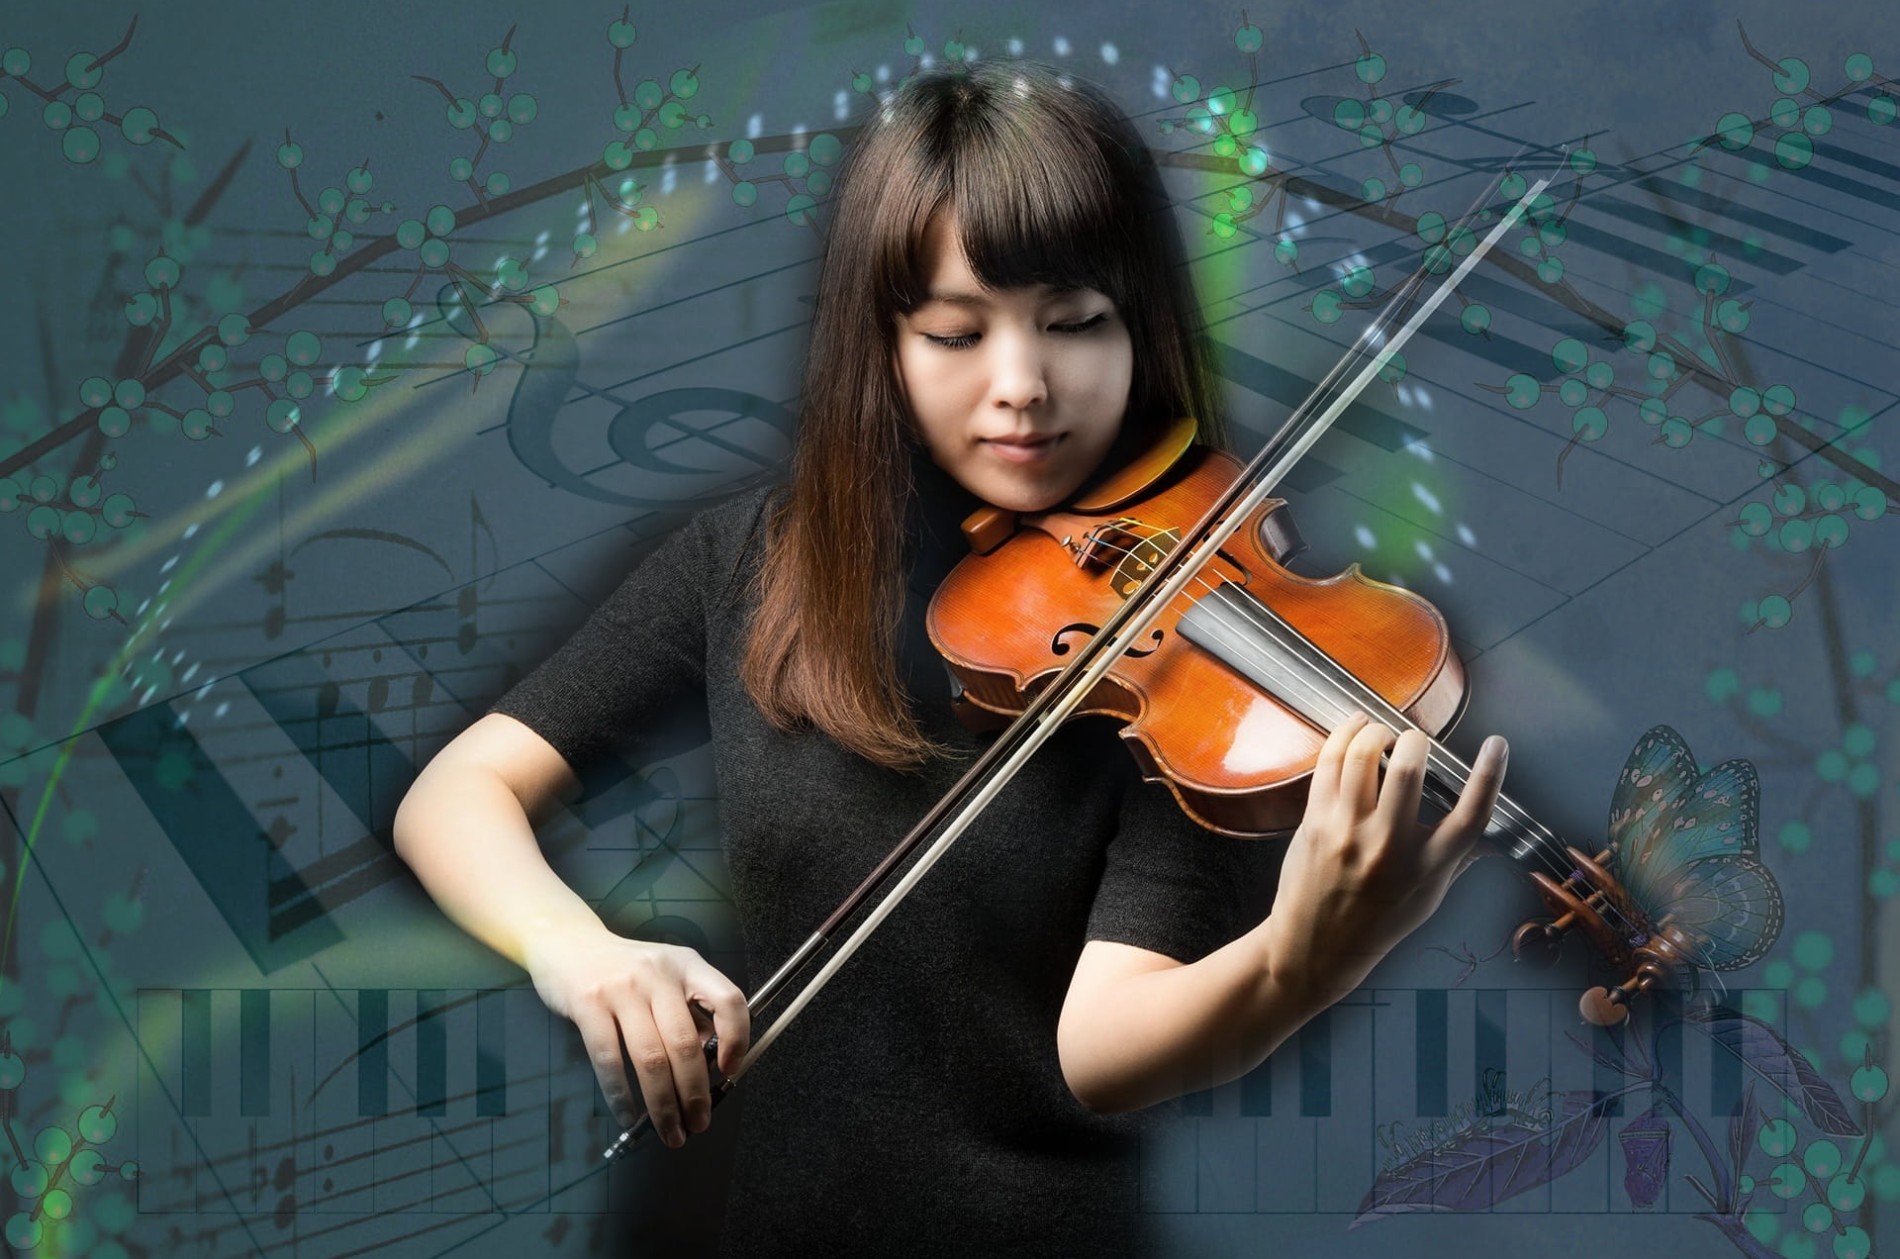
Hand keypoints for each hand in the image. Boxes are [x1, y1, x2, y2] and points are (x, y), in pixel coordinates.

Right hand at [520, 923, 747, 1148]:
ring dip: (663, 1104)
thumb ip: (690, 1012)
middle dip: (695, 1093)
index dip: (737, 1038)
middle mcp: (659, 974)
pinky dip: (621, 1095)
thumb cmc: (626, 967)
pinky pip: (609, 1060)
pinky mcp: (588, 1004)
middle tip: (699, 1122)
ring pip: (650, 1058)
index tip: (730, 1070)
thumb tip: (711, 1063)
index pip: (728, 1000)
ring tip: (671, 1131)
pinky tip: (629, 1116)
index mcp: (688, 965)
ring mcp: (622, 988)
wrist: (570, 943)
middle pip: (685, 1043)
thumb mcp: (667, 976)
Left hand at [1261, 713, 1506, 1009]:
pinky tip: (1353, 728)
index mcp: (1428, 867)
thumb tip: (1489, 833)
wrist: (1317, 947)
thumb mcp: (1430, 896)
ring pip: (1362, 756)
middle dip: (1414, 739)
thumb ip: (1456, 859)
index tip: (1496, 746)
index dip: (1489, 776)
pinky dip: (1343, 736)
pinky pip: (1329, 764)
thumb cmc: (1376, 922)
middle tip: (1415, 739)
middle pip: (1409, 770)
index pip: (1471, 815)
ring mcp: (1348, 832)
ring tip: (1381, 730)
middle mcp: (1390, 846)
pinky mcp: (1316, 822)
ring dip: (1375, 731)